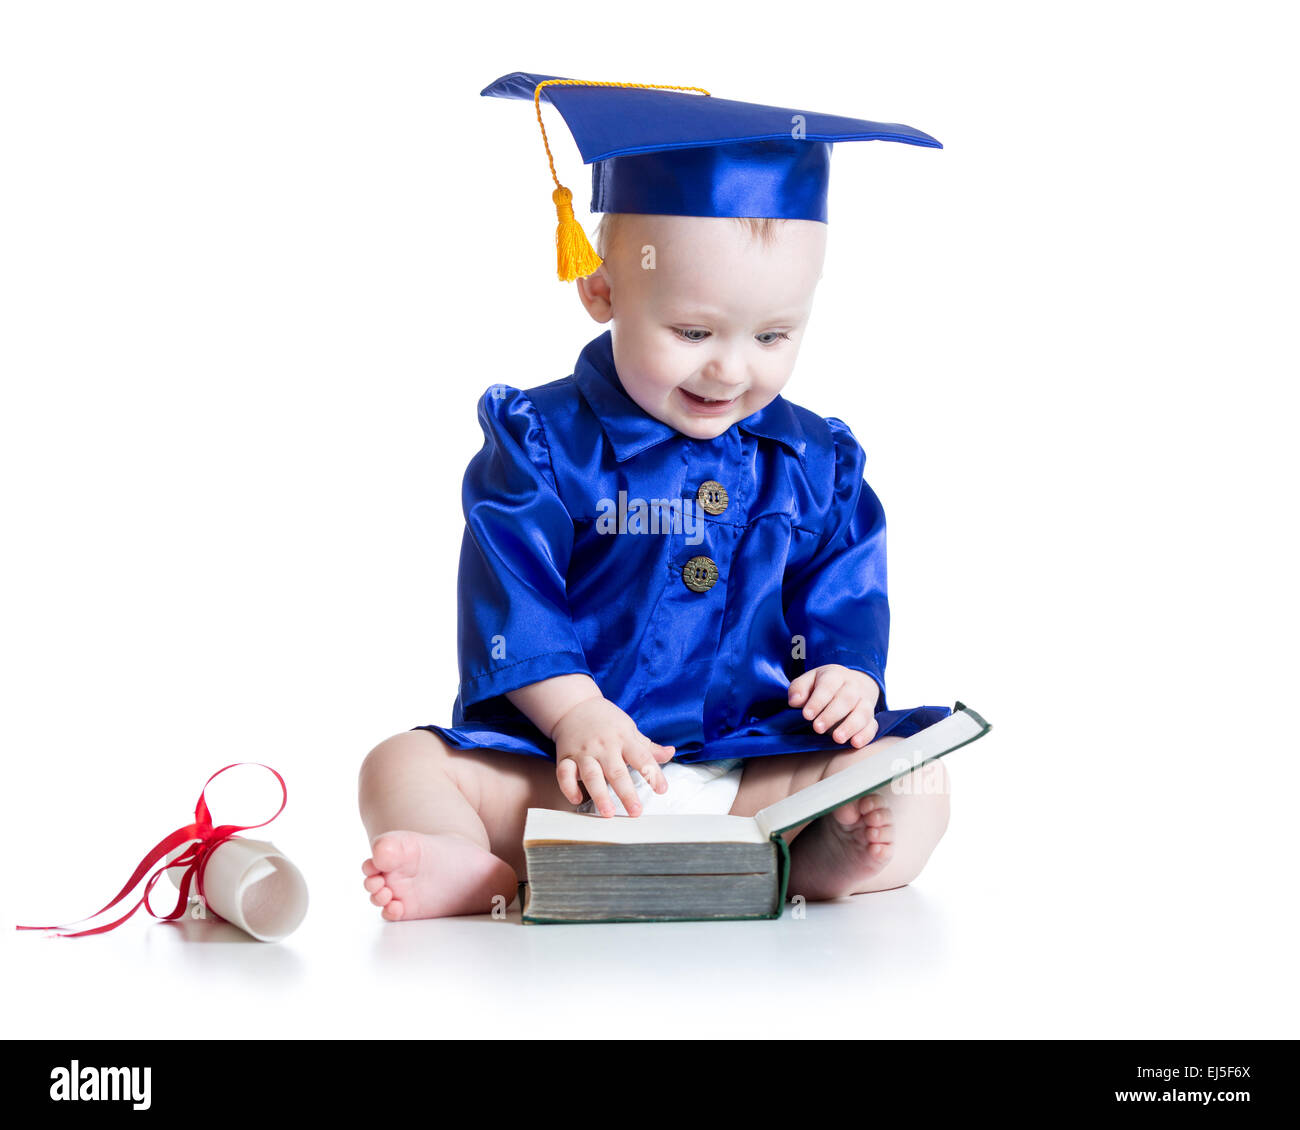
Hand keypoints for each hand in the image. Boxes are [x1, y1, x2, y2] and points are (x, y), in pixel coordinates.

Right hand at [551, 698, 675, 816]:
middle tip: (635, 811)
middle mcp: (604, 746)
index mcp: (623, 739)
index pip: (642, 757)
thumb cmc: (606, 721)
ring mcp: (584, 752)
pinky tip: (577, 800)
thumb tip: (670, 753)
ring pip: (591, 775)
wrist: (575, 705)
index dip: (653, 773)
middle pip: (616, 771)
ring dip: (599, 795)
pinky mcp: (566, 757)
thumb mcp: (630, 729)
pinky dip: (569, 787)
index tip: (661, 789)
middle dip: (626, 793)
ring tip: (608, 813)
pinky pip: (564, 773)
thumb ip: (649, 747)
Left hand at [788, 664, 880, 747]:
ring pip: (862, 712)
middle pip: (846, 699)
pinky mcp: (871, 717)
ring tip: (837, 738)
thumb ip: (799, 689)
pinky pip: (873, 725)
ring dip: (850, 726)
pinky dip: (866, 735)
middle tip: (817, 728)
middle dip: (832, 715)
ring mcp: (865, 702)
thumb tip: (794, 701)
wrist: (853, 683)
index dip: (818, 701)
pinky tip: (855, 743)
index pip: (828, 686)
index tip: (806, 715)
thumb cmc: (825, 685)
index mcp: (835, 675)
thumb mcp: (809, 681)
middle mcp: (853, 687)